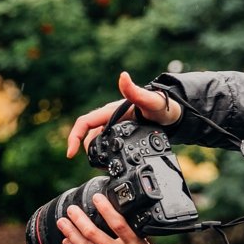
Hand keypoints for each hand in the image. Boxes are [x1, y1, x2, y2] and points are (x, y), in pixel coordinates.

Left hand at [57, 192, 169, 243]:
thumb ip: (140, 239)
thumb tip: (133, 224)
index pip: (119, 224)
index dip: (106, 210)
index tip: (97, 198)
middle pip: (95, 234)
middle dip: (80, 220)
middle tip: (72, 210)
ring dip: (72, 233)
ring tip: (62, 222)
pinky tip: (65, 241)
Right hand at [65, 71, 181, 158]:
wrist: (172, 113)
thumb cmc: (162, 106)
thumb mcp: (150, 101)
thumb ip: (136, 91)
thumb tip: (123, 76)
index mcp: (110, 111)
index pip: (85, 122)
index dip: (74, 137)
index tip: (70, 154)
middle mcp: (109, 118)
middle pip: (88, 134)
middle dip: (86, 150)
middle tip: (96, 165)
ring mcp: (114, 126)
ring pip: (97, 140)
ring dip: (95, 153)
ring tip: (105, 167)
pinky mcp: (120, 133)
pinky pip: (107, 143)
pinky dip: (105, 153)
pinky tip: (112, 163)